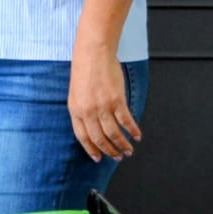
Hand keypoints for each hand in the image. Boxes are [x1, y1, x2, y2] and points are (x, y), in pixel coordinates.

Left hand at [68, 45, 140, 161]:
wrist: (93, 54)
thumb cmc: (84, 71)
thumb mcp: (76, 94)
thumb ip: (82, 111)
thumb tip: (91, 127)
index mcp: (75, 110)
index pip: (83, 137)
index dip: (92, 149)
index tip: (98, 158)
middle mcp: (88, 111)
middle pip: (100, 138)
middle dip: (110, 151)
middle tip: (118, 157)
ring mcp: (103, 106)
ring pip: (114, 134)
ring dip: (123, 145)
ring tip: (129, 150)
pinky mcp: (117, 100)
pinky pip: (126, 121)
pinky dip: (133, 131)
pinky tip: (137, 135)